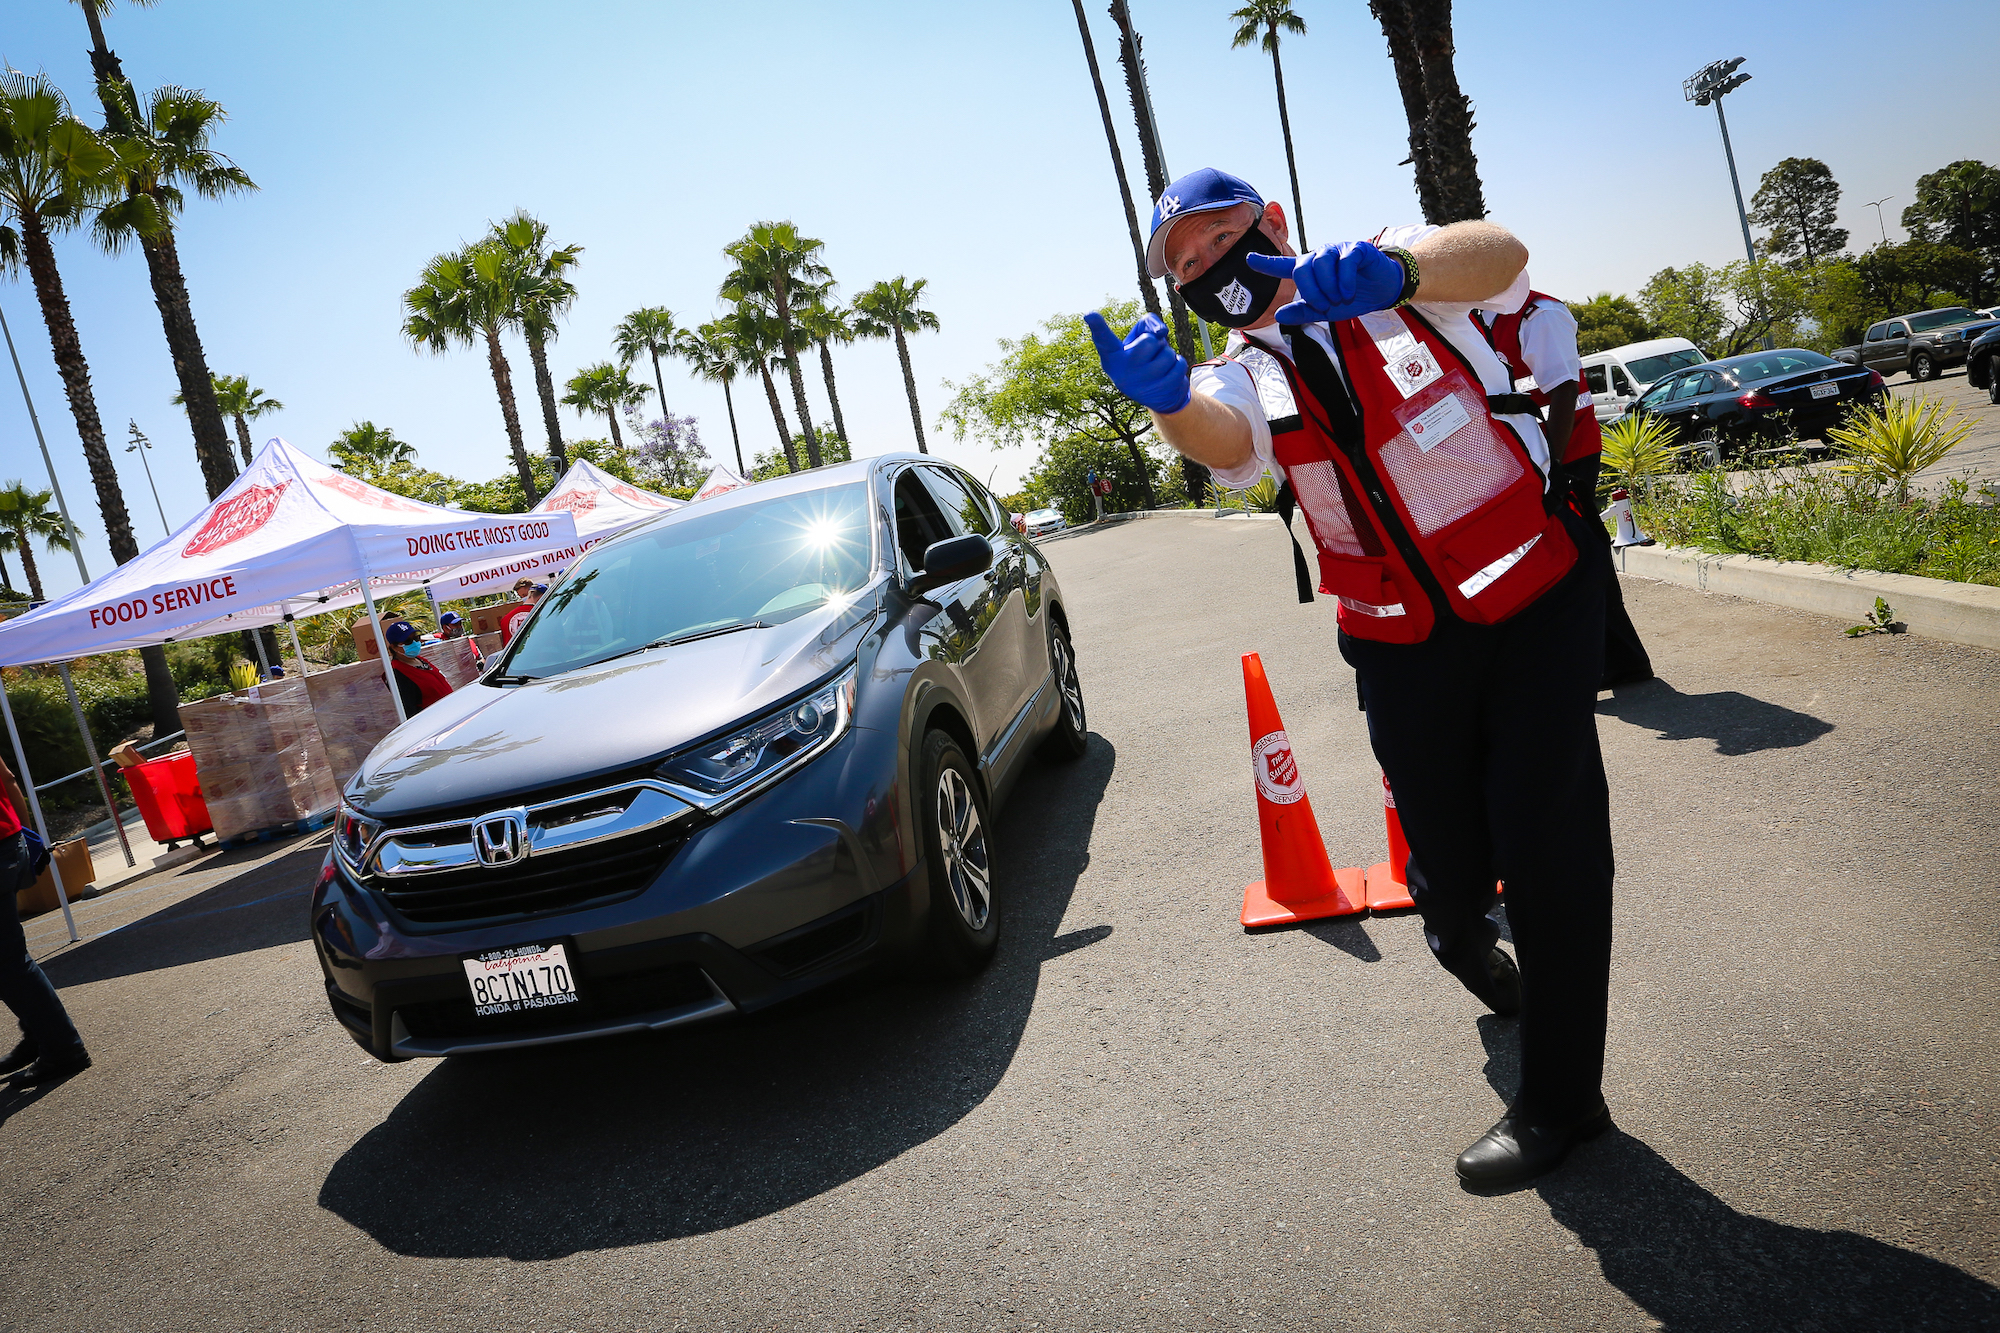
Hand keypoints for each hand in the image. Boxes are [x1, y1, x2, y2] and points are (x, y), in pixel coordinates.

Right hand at [1084, 311, 1191, 414]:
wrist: (1157, 394)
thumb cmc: (1145, 357)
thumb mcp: (1140, 337)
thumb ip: (1147, 323)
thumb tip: (1160, 332)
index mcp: (1113, 357)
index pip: (1104, 339)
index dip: (1097, 326)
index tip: (1090, 314)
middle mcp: (1122, 372)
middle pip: (1149, 342)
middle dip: (1156, 343)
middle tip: (1150, 354)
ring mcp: (1141, 384)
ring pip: (1167, 353)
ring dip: (1168, 355)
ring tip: (1159, 365)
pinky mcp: (1160, 391)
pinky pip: (1179, 364)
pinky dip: (1178, 364)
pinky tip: (1168, 373)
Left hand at [1244, 242, 1406, 324]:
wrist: (1382, 291)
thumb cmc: (1352, 298)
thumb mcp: (1326, 312)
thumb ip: (1304, 312)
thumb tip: (1279, 315)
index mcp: (1310, 272)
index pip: (1284, 266)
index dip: (1266, 263)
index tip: (1249, 259)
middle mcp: (1320, 257)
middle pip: (1303, 267)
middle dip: (1310, 290)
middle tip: (1322, 305)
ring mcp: (1338, 251)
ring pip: (1321, 262)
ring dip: (1327, 286)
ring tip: (1338, 299)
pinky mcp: (1357, 249)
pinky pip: (1344, 261)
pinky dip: (1344, 279)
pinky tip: (1347, 292)